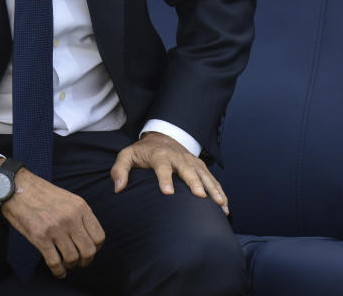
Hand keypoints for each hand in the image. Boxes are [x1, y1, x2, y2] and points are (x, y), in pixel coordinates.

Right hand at [0, 167, 105, 278]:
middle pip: (89, 251)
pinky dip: (58, 271)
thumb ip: (80, 215)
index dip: (96, 248)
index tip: (89, 250)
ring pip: (72, 258)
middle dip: (86, 261)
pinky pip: (55, 262)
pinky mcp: (40, 237)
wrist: (18, 187)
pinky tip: (58, 272)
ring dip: (70, 266)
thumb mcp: (68, 198)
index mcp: (80, 207)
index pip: (99, 237)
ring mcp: (56, 228)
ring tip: (66, 265)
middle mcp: (71, 218)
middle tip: (80, 262)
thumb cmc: (42, 194)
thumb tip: (88, 237)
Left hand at [110, 131, 229, 214]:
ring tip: (220, 204)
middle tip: (200, 197)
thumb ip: (120, 170)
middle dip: (195, 183)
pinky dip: (219, 190)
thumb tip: (118, 188)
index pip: (162, 166)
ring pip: (204, 174)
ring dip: (212, 188)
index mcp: (159, 155)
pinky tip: (224, 205)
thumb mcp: (127, 156)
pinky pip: (211, 178)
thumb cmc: (142, 152)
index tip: (168, 193)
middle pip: (187, 170)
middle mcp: (178, 157)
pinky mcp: (199, 165)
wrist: (161, 136)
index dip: (165, 179)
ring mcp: (191, 161)